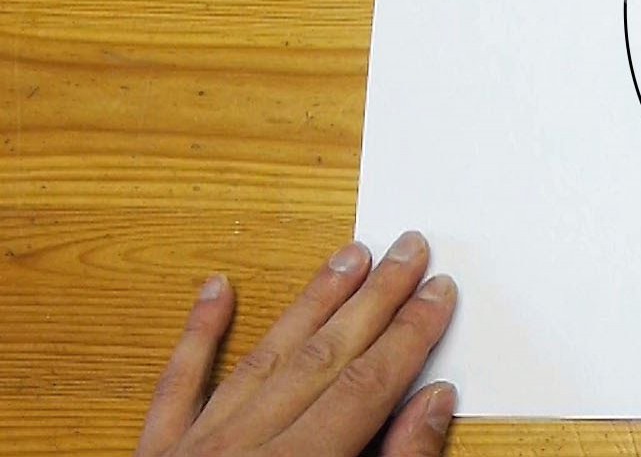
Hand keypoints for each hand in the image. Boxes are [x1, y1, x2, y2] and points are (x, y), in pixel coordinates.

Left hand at [136, 231, 458, 456]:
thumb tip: (432, 402)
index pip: (368, 385)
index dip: (411, 335)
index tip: (440, 292)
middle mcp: (243, 447)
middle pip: (324, 356)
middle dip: (376, 299)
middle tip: (410, 249)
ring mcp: (194, 447)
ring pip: (264, 355)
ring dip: (313, 301)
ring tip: (350, 255)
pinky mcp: (155, 452)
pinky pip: (178, 384)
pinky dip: (200, 334)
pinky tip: (217, 289)